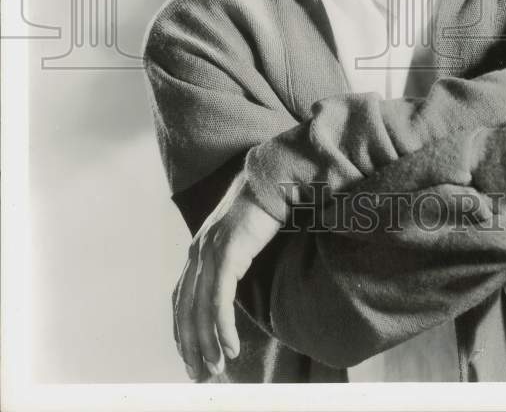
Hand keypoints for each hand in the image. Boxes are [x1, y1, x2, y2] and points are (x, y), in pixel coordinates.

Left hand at [173, 171, 281, 379]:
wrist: (275, 181)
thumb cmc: (263, 209)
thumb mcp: (240, 240)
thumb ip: (231, 261)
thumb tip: (232, 286)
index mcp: (198, 249)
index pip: (180, 299)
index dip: (183, 330)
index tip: (190, 356)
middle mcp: (198, 251)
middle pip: (185, 309)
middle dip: (191, 345)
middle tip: (199, 374)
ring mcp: (211, 251)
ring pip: (200, 309)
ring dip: (207, 343)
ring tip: (216, 367)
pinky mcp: (228, 253)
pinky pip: (220, 300)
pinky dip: (222, 327)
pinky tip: (231, 347)